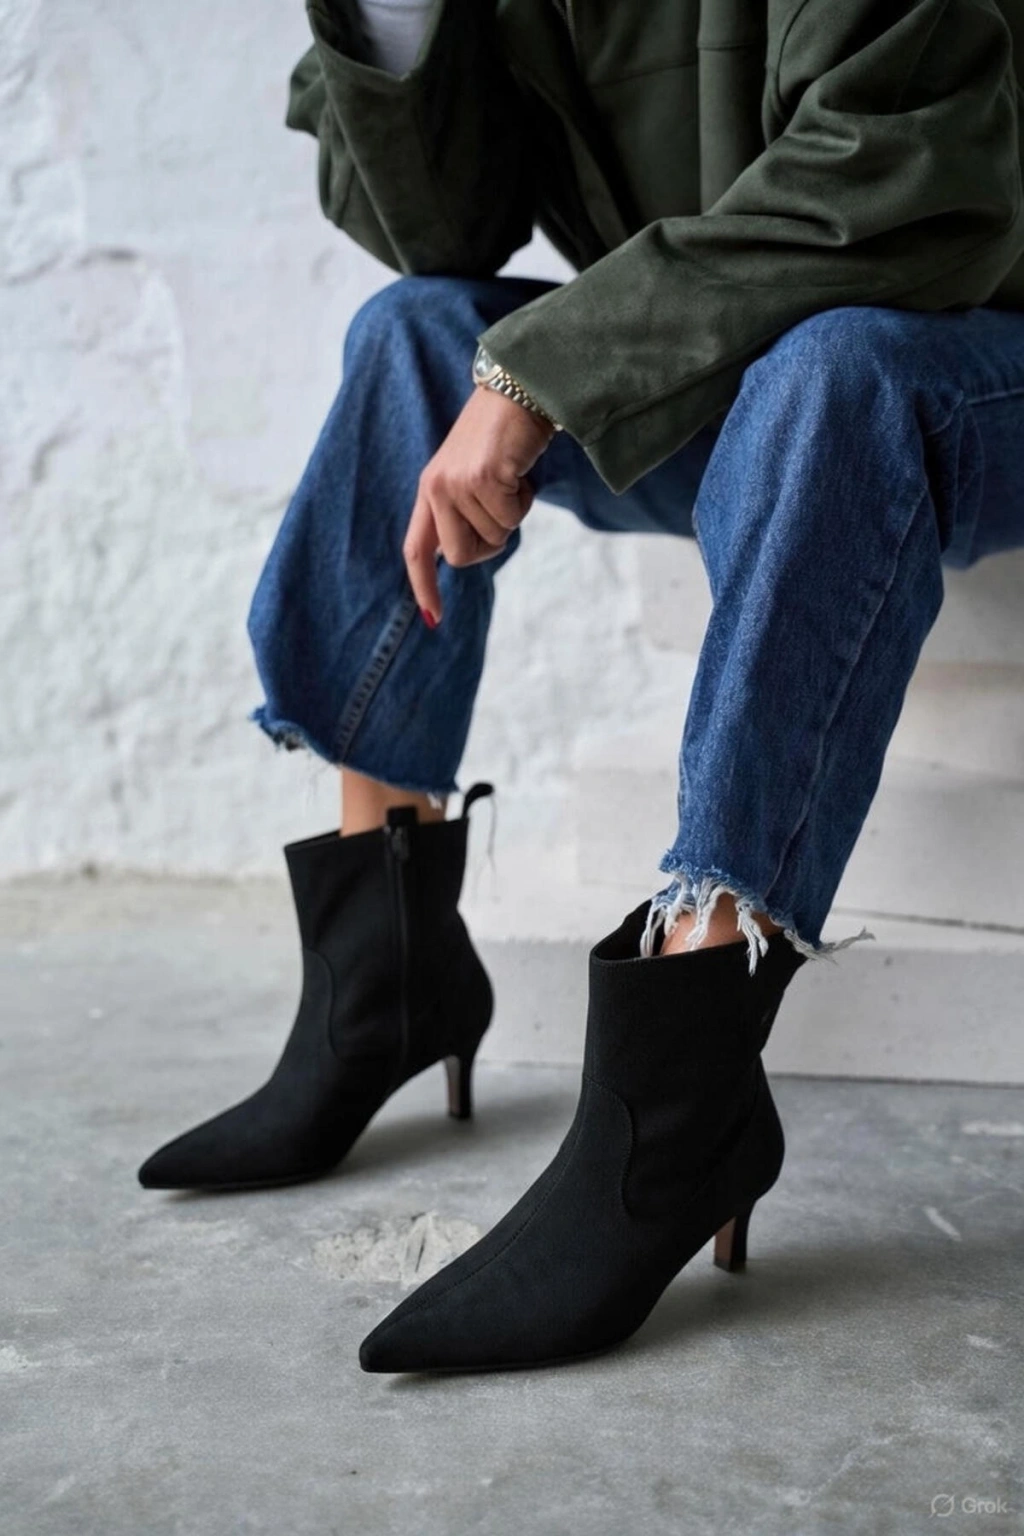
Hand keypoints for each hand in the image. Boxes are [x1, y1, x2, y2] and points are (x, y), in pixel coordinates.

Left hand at [403, 384, 555, 624]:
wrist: (520, 389)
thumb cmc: (503, 435)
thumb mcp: (473, 474)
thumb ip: (462, 510)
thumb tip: (460, 554)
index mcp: (429, 489)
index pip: (417, 549)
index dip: (424, 586)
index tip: (433, 619)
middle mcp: (435, 488)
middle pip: (463, 556)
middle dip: (492, 541)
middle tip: (504, 508)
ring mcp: (456, 483)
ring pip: (494, 537)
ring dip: (513, 513)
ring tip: (511, 477)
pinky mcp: (482, 478)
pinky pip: (511, 518)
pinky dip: (525, 501)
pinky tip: (519, 470)